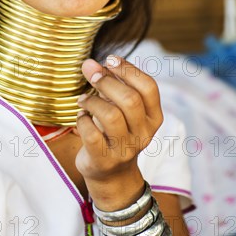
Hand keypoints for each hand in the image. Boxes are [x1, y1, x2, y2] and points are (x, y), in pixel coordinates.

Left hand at [75, 55, 163, 192]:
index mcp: (154, 118)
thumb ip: (109, 83)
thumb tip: (89, 63)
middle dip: (108, 82)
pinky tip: (81, 116)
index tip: (110, 59)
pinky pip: (91, 134)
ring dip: (93, 100)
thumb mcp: (120, 108)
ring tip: (83, 99)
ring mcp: (125, 149)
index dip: (128, 69)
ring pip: (111, 115)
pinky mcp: (104, 160)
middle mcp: (144, 134)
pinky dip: (82, 120)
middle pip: (130, 99)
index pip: (148, 87)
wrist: (112, 176)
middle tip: (92, 76)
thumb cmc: (115, 132)